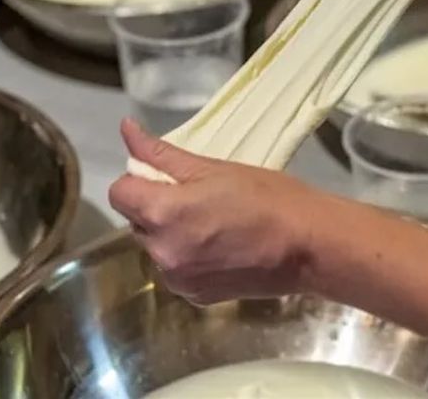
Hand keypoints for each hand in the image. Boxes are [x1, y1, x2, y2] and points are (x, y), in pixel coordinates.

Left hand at [108, 120, 320, 304]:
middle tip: (199, 198)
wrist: (308, 246)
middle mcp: (161, 252)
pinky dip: (189, 259)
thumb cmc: (266, 196)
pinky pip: (177, 271)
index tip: (169, 178)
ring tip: (214, 224)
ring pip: (156, 248)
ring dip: (172, 235)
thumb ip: (163, 154)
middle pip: (137, 222)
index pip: (119, 193)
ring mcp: (178, 279)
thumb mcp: (213, 168)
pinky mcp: (195, 297)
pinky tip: (222, 248)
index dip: (139, 181)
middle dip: (156, 208)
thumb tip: (127, 130)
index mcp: (161, 213)